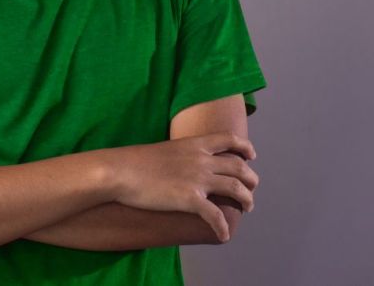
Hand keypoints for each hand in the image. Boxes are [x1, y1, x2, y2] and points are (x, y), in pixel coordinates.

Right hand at [105, 132, 258, 242]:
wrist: (121, 171)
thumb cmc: (136, 161)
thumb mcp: (166, 149)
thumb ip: (182, 155)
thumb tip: (185, 164)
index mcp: (195, 144)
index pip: (229, 139)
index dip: (245, 147)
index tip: (251, 156)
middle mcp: (202, 159)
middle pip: (238, 167)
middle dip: (250, 179)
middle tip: (251, 188)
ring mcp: (198, 179)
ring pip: (235, 188)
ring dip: (246, 199)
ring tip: (247, 208)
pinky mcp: (190, 199)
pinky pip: (215, 216)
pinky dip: (222, 227)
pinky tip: (223, 235)